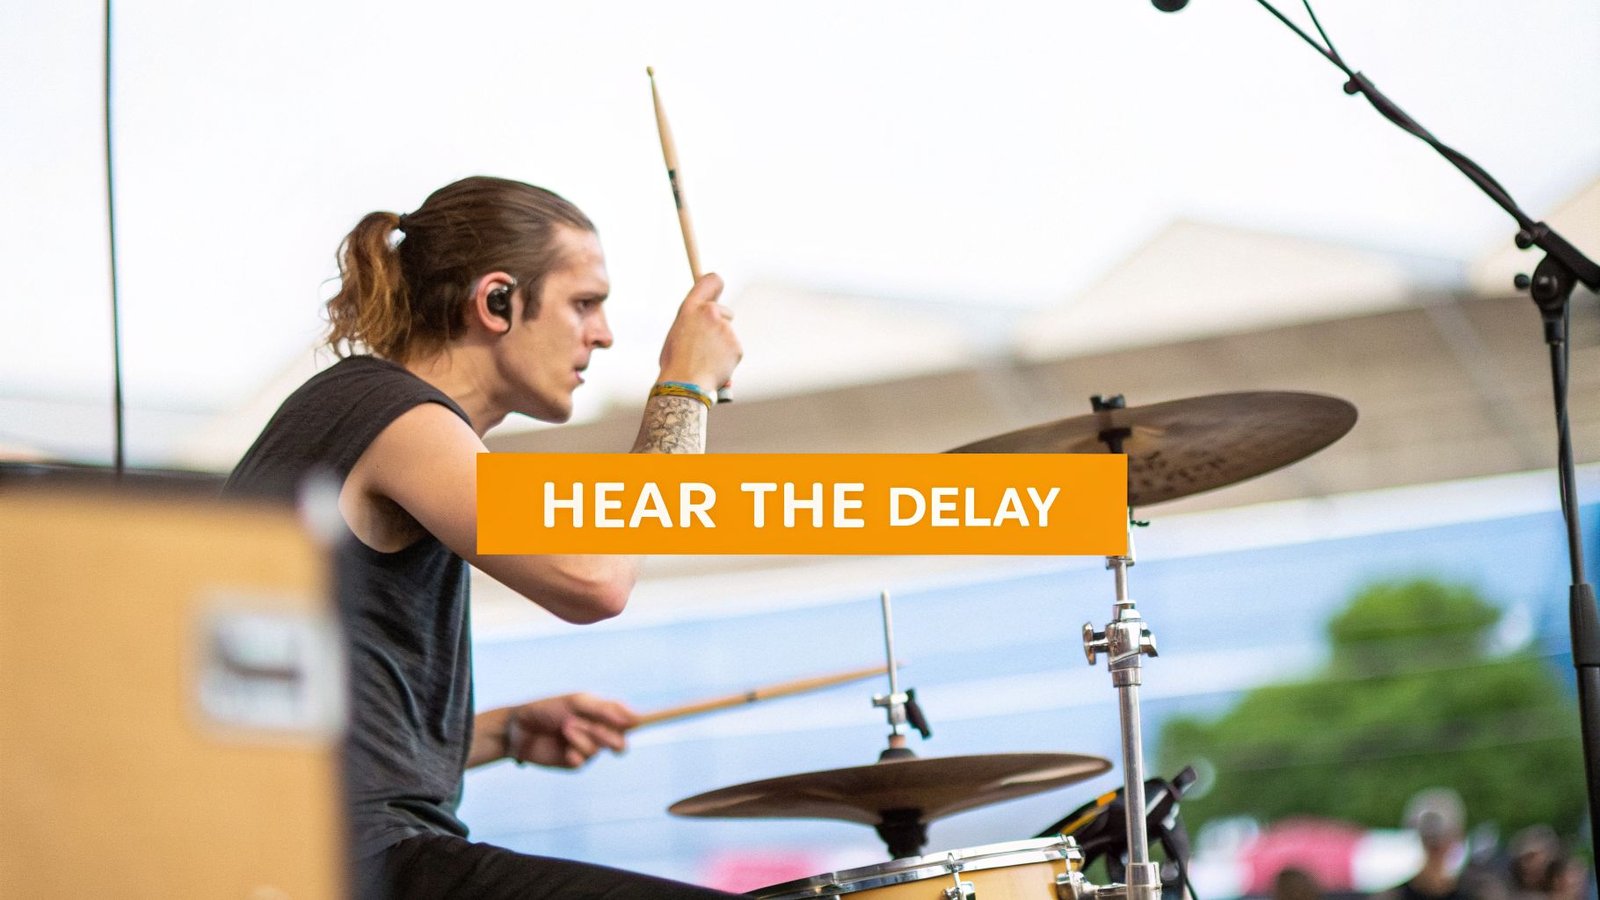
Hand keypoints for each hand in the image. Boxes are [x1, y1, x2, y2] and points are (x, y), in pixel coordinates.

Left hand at [505, 693, 638, 768]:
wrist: (516, 728)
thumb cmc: (546, 709)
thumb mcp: (576, 702)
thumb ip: (605, 709)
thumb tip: (636, 717)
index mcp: (600, 713)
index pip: (628, 717)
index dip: (647, 719)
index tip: (672, 717)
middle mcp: (597, 731)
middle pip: (621, 740)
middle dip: (607, 733)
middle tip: (587, 725)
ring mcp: (587, 748)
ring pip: (601, 749)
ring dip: (583, 737)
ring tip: (564, 728)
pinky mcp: (574, 763)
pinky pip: (585, 761)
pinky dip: (574, 753)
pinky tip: (562, 749)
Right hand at [657, 273, 741, 392]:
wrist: (684, 385)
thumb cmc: (675, 363)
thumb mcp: (676, 334)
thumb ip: (692, 322)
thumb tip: (701, 319)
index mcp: (690, 308)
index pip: (711, 281)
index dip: (715, 284)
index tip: (718, 290)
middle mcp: (710, 313)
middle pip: (725, 311)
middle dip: (720, 324)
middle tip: (706, 343)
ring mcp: (725, 329)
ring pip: (728, 334)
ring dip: (721, 345)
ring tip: (705, 360)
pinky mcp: (736, 346)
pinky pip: (733, 350)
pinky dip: (727, 359)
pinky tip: (715, 367)